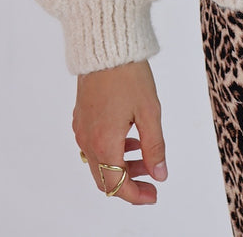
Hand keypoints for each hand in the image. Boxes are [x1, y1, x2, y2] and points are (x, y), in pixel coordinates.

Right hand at [72, 59, 167, 205]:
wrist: (105, 46)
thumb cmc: (128, 75)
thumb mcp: (149, 112)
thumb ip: (154, 147)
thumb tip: (160, 175)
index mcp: (104, 144)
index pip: (117, 185)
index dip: (136, 195)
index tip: (154, 195)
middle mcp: (88, 141)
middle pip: (105, 179)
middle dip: (129, 183)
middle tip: (152, 180)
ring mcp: (82, 129)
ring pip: (99, 163)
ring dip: (122, 166)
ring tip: (145, 156)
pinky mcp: (81, 117)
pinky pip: (94, 146)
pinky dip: (112, 150)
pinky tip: (130, 137)